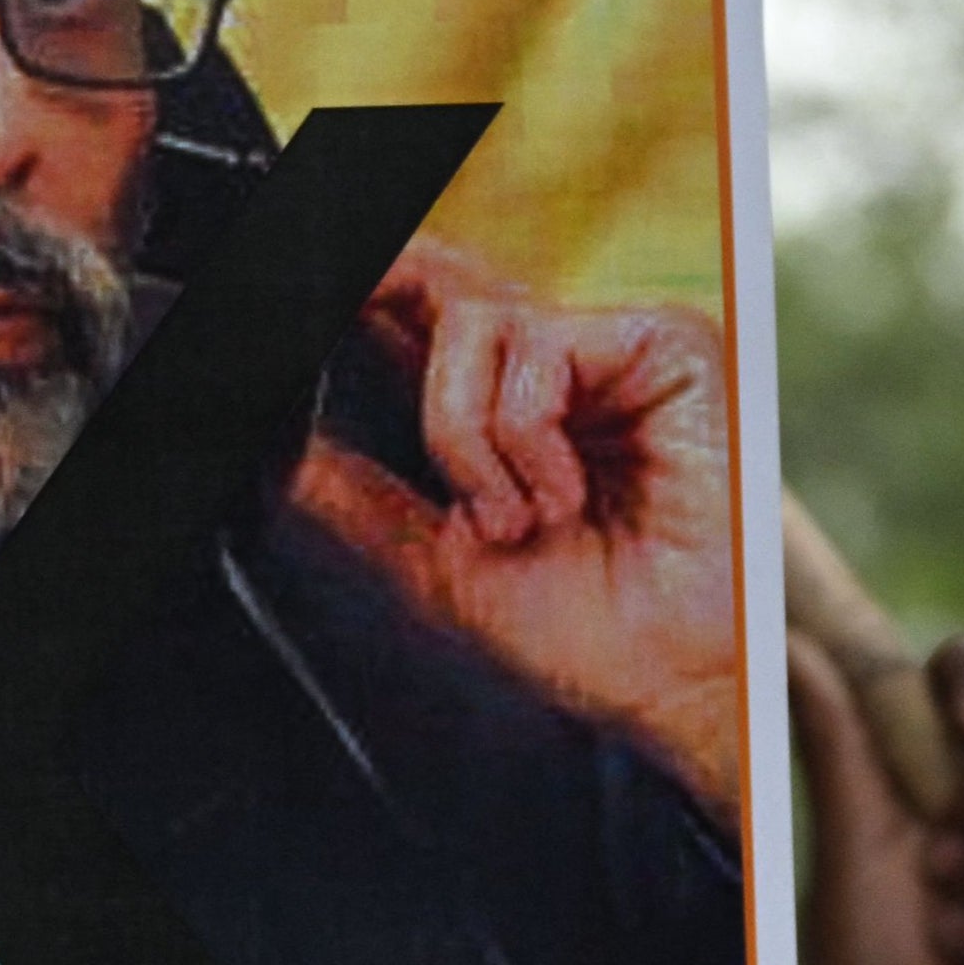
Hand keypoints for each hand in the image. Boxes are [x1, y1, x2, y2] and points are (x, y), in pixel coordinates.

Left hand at [319, 238, 737, 806]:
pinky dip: (524, 436)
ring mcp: (611, 344)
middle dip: (379, 298)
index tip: (294, 306)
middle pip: (435, 283)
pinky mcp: (664, 340)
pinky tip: (566, 496)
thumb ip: (362, 502)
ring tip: (517, 517)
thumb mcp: (441, 564)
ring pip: (469, 321)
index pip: (418, 315)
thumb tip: (282, 454)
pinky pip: (536, 347)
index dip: (365, 293)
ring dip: (465, 437)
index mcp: (505, 402)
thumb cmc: (591, 632)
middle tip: (360, 346)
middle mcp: (557, 360)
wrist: (681, 681)